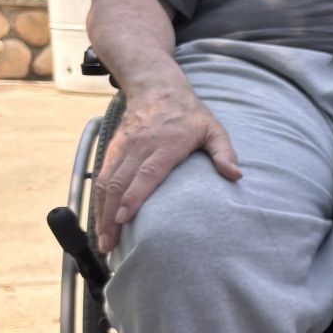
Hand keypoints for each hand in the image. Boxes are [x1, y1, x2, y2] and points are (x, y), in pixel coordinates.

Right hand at [94, 83, 241, 251]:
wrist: (157, 88)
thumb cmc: (189, 114)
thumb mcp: (213, 129)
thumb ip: (224, 152)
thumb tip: (235, 175)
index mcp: (167, 144)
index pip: (147, 173)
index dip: (134, 196)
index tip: (125, 219)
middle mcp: (141, 146)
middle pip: (120, 183)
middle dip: (112, 216)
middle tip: (111, 245)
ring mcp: (124, 148)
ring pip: (106, 182)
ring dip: (102, 213)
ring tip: (103, 241)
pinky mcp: (113, 149)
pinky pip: (100, 177)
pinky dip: (97, 201)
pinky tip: (99, 221)